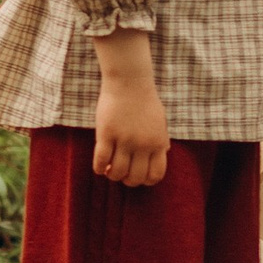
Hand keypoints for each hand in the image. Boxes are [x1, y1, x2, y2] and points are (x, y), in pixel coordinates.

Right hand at [92, 71, 169, 185]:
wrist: (129, 81)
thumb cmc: (144, 101)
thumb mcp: (160, 122)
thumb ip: (161, 140)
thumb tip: (163, 153)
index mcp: (158, 143)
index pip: (155, 175)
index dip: (145, 180)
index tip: (136, 174)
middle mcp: (143, 145)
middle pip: (135, 178)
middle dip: (127, 180)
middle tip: (121, 172)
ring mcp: (124, 140)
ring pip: (117, 173)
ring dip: (112, 175)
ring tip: (109, 168)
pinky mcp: (106, 134)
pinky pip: (101, 161)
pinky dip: (99, 168)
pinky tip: (100, 166)